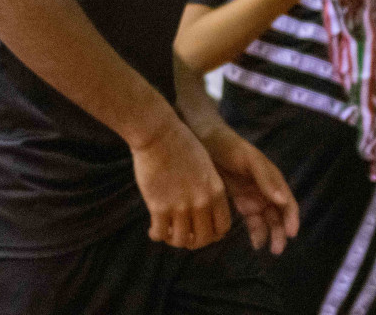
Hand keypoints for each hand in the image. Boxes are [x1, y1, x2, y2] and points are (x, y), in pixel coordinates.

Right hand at [129, 115, 231, 249]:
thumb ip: (208, 189)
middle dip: (193, 242)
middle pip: (203, 239)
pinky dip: (157, 236)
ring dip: (174, 240)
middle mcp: (202, 202)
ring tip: (167, 232)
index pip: (222, 228)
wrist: (159, 134)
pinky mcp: (159, 207)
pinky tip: (153, 230)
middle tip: (183, 236)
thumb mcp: (206, 167)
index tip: (201, 231)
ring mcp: (180, 207)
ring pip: (181, 241)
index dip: (212, 235)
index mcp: (216, 191)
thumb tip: (205, 211)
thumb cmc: (181, 145)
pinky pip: (160, 234)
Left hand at [197, 125, 299, 254]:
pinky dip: (256, 232)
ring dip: (270, 234)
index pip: (287, 202)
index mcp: (273, 179)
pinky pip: (252, 221)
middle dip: (281, 232)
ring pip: (267, 220)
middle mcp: (266, 190)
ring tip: (267, 249)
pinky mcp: (241, 202)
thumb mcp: (250, 160)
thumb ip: (266, 179)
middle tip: (277, 249)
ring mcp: (254, 197)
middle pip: (279, 215)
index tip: (291, 234)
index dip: (291, 218)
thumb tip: (282, 200)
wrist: (206, 143)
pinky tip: (255, 243)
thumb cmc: (231, 148)